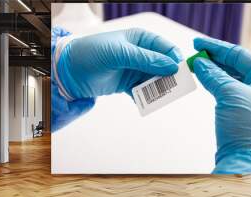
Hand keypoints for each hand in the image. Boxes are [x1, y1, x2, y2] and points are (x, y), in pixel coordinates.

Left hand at [55, 28, 182, 99]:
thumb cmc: (93, 53)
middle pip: (163, 65)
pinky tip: (147, 102)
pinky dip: (147, 97)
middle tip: (174, 87)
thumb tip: (172, 66)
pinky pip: (143, 91)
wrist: (70, 71)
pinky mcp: (128, 84)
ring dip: (159, 88)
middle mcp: (141, 54)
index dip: (175, 58)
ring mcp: (134, 70)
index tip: (180, 71)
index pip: (165, 47)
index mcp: (140, 39)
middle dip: (170, 76)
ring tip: (160, 96)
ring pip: (155, 80)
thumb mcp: (120, 53)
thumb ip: (146, 60)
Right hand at [192, 37, 250, 173]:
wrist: (239, 156)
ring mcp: (244, 94)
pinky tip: (200, 75)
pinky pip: (220, 85)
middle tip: (194, 51)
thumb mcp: (229, 95)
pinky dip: (209, 79)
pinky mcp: (234, 105)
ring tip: (194, 62)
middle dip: (212, 56)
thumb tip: (200, 62)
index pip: (237, 54)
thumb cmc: (244, 129)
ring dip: (209, 67)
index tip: (199, 42)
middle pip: (231, 62)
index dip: (216, 47)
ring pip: (225, 73)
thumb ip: (214, 75)